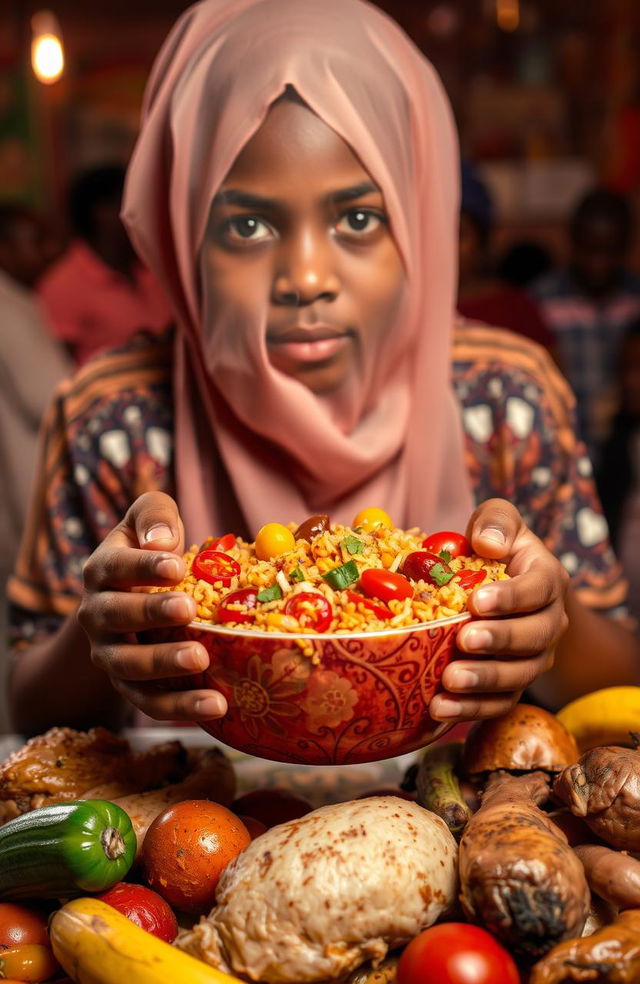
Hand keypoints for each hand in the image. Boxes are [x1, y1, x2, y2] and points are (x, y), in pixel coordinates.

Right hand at [77, 491, 227, 721]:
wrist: (132, 595)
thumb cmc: (152, 549)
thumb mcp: (150, 518)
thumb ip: (154, 516)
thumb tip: (162, 542)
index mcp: (101, 571)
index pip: (115, 567)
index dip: (143, 567)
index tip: (176, 566)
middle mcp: (96, 614)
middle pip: (115, 617)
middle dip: (151, 613)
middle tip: (188, 609)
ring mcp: (109, 653)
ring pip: (128, 666)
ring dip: (162, 664)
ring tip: (201, 660)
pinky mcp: (129, 685)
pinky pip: (148, 701)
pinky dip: (178, 707)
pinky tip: (216, 706)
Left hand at [430, 498, 568, 721]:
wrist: (503, 587)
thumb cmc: (495, 549)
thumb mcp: (498, 522)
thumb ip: (496, 521)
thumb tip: (486, 543)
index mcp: (547, 579)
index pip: (538, 589)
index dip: (510, 597)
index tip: (477, 601)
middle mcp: (549, 622)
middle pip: (534, 638)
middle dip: (499, 641)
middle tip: (464, 640)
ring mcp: (534, 658)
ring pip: (519, 676)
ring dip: (485, 681)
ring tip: (450, 680)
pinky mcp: (513, 685)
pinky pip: (500, 704)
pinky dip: (472, 710)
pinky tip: (439, 708)